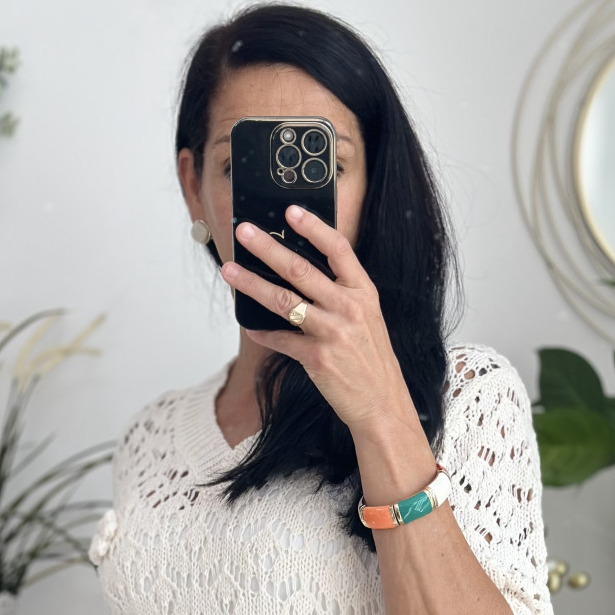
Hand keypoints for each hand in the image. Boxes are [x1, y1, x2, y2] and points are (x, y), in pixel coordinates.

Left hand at [219, 205, 414, 434]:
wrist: (383, 404)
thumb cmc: (372, 360)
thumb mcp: (367, 319)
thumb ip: (342, 294)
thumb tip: (302, 272)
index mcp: (363, 293)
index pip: (338, 249)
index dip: (313, 227)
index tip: (290, 211)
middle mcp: (349, 308)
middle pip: (301, 269)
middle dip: (268, 247)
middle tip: (244, 232)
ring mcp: (333, 333)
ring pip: (283, 300)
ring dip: (252, 284)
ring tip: (230, 271)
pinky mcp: (317, 358)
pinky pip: (281, 339)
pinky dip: (262, 333)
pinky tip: (249, 327)